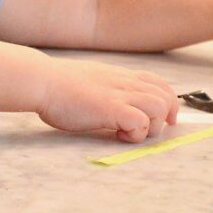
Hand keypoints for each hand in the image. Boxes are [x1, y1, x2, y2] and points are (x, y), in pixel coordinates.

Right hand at [38, 58, 177, 142]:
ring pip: (159, 108)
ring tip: (130, 133)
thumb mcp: (93, 80)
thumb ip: (109, 89)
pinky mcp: (112, 109)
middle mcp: (126, 83)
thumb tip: (115, 104)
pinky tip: (119, 136)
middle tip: (149, 130)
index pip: (159, 83)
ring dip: (151, 126)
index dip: (168, 101)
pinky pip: (140, 122)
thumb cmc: (60, 85)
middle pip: (166, 96)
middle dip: (165, 117)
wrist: (44, 81)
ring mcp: (120, 95)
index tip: (166, 117)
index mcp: (122, 76)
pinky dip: (136, 133)